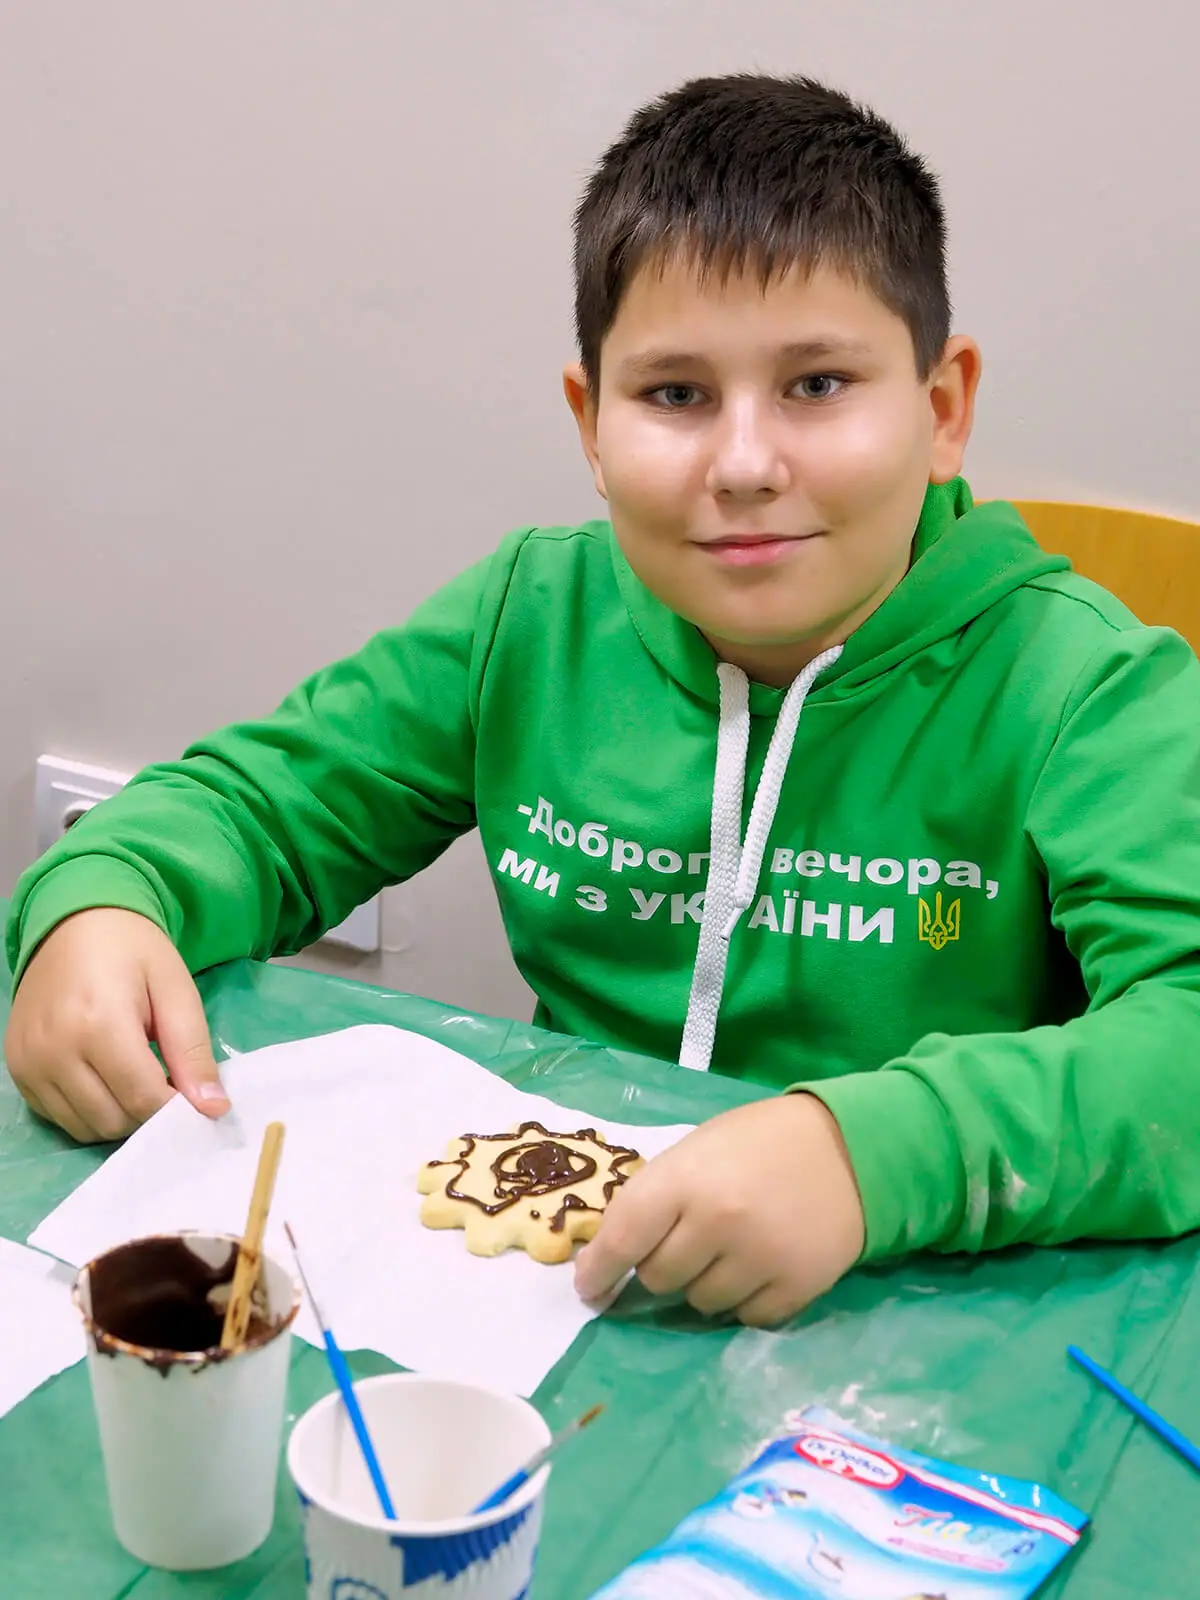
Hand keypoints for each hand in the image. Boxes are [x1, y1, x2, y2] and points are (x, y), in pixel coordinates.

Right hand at [5, 908, 230, 1142]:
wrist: (75, 923)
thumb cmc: (134, 951)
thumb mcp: (176, 991)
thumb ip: (193, 1052)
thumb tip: (213, 1108)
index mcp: (98, 1024)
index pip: (143, 1099)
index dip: (176, 1108)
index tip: (193, 1096)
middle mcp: (55, 1050)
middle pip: (113, 1121)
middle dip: (148, 1113)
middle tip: (164, 1083)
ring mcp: (29, 1063)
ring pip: (84, 1127)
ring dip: (118, 1116)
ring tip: (134, 1078)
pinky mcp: (17, 1069)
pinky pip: (57, 1116)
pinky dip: (87, 1111)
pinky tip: (104, 1079)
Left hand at [575, 1094, 864, 1325]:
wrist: (849, 1148)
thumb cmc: (758, 1143)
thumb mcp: (697, 1151)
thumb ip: (654, 1197)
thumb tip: (605, 1256)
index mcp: (685, 1179)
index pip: (623, 1238)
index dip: (599, 1269)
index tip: (590, 1288)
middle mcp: (718, 1222)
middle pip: (659, 1278)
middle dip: (663, 1265)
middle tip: (689, 1240)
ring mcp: (758, 1259)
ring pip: (700, 1304)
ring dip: (705, 1284)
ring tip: (732, 1248)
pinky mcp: (795, 1289)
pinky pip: (746, 1319)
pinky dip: (746, 1301)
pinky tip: (761, 1266)